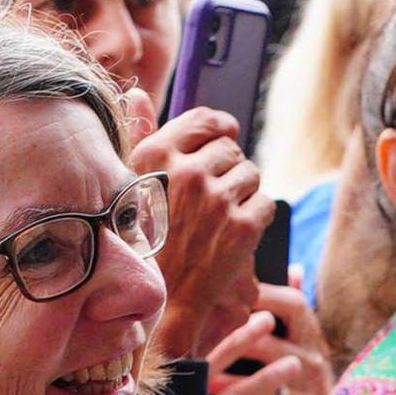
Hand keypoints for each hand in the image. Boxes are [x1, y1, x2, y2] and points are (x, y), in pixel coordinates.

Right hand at [133, 110, 269, 360]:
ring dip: (244, 193)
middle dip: (229, 169)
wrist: (161, 302)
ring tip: (222, 217)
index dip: (220, 127)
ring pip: (252, 174)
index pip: (205, 120)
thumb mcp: (129, 185)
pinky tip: (234, 234)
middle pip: (231, 149)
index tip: (225, 136)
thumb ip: (140, 135)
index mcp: (156, 156)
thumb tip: (138, 92)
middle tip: (214, 198)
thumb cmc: (141, 243)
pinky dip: (257, 218)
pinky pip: (266, 203)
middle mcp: (186, 172)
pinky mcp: (243, 227)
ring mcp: (217, 200)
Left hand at [205, 286, 331, 394]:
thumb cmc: (305, 375)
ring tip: (201, 378)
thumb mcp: (306, 340)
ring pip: (261, 386)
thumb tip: (293, 267)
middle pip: (269, 346)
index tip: (230, 290)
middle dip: (233, 342)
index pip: (293, 305)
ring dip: (228, 382)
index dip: (263, 295)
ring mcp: (306, 394)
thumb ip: (295, 308)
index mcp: (312, 336)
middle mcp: (312, 363)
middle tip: (199, 337)